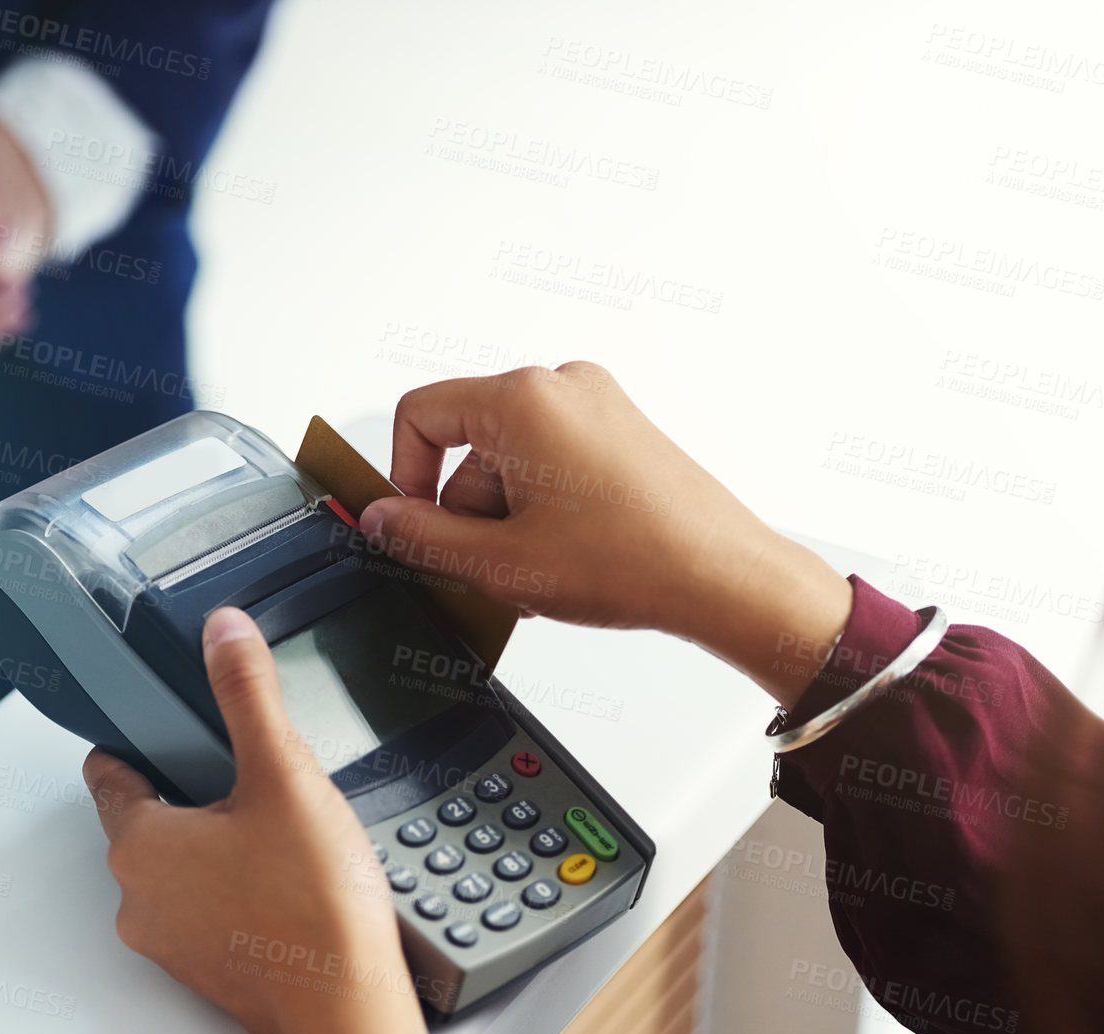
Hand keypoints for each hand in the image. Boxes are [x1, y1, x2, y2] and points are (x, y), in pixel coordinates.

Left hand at [82, 607, 442, 1033]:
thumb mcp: (285, 774)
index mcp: (139, 844)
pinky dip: (240, 888)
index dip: (141, 736)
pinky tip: (292, 879)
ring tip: (284, 831)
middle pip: (150, 816)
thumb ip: (248, 695)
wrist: (348, 1011)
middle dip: (196, 791)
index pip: (110, 770)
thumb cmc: (313, 907)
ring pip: (183, 865)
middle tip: (254, 776)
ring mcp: (172, 942)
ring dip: (220, 843)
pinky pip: (210, 908)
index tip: (168, 720)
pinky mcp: (208, 970)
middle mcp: (139, 898)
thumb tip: (223, 633)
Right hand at [358, 361, 852, 705]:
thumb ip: (421, 538)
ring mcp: (597, 405)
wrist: (723, 577)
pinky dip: (543, 509)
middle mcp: (561, 386)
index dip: (403, 477)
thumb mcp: (499, 562)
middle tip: (494, 568)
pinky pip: (552, 463)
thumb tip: (380, 519)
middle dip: (469, 512)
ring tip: (542, 571)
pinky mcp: (621, 431)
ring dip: (508, 518)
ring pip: (510, 460)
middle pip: (468, 443)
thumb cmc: (633, 561)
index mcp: (523, 398)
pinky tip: (566, 558)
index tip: (413, 527)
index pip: (421, 414)